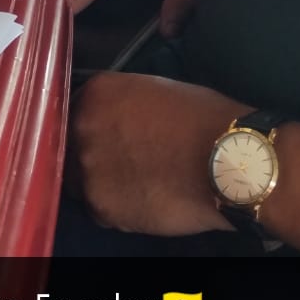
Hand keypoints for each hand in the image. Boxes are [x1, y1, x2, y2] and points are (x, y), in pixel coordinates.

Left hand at [70, 73, 245, 236]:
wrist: (226, 160)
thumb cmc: (202, 119)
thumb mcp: (155, 89)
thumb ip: (123, 102)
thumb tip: (118, 116)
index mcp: (97, 93)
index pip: (76, 109)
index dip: (94, 125)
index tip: (108, 136)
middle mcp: (82, 127)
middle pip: (73, 146)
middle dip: (94, 154)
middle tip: (125, 162)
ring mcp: (88, 169)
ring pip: (81, 181)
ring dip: (102, 184)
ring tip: (137, 183)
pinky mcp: (101, 206)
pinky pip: (100, 210)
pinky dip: (118, 209)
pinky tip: (144, 200)